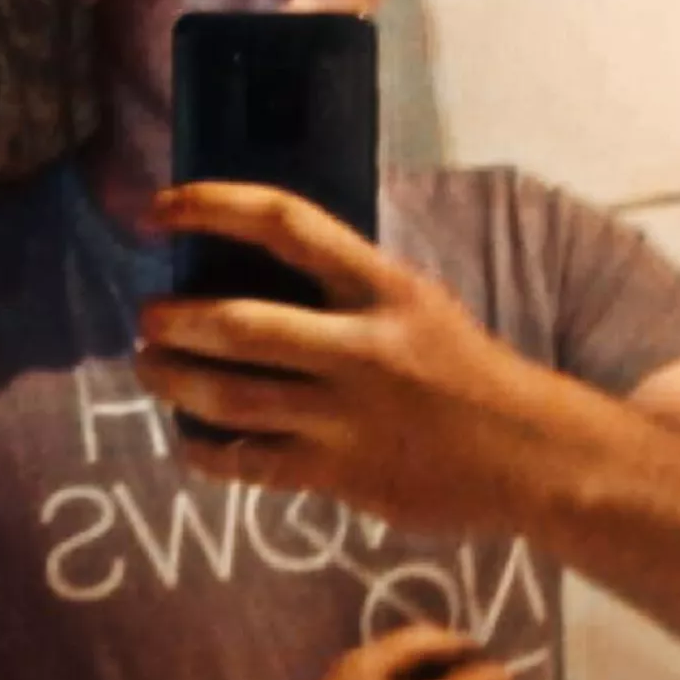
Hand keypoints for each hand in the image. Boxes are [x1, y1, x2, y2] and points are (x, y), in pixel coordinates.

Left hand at [135, 181, 569, 534]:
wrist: (532, 455)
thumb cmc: (467, 372)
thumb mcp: (418, 305)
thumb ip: (347, 288)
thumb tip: (255, 271)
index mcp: (384, 287)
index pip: (286, 223)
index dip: (213, 206)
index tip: (162, 207)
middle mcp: (363, 347)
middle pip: (239, 324)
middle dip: (174, 320)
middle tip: (147, 319)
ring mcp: (349, 415)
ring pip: (231, 396)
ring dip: (174, 381)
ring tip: (151, 369)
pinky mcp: (342, 474)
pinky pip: (249, 462)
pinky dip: (206, 450)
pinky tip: (190, 440)